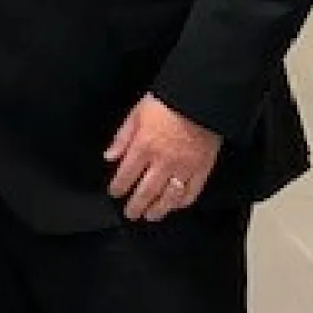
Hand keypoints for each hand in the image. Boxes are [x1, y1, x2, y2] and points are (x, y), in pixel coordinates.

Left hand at [104, 96, 220, 221]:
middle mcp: (162, 162)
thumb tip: (109, 157)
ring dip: (157, 210)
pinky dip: (182, 202)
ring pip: (168, 197)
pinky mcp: (202, 168)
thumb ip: (123, 137)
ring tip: (150, 216)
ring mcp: (184, 168)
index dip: (118, 188)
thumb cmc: (168, 101)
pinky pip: (191, 192)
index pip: (126, 175)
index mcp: (144, 146)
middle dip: (135, 206)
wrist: (201, 97)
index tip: (115, 193)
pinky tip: (175, 205)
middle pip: (145, 192)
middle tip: (130, 213)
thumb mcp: (138, 112)